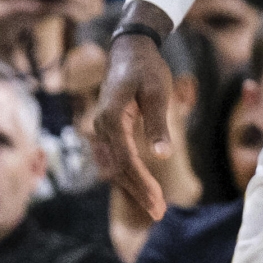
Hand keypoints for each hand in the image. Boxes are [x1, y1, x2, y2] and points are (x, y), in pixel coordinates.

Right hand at [90, 14, 177, 221]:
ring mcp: (101, 129)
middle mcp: (101, 126)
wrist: (130, 50)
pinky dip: (128, 175)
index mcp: (111, 118)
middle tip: (159, 212)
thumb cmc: (147, 69)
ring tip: (154, 205)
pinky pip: (115, 158)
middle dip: (138, 191)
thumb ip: (159, 125)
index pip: (126, 160)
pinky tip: (142, 187)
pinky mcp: (107, 130)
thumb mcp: (158, 94)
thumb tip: (161, 155)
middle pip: (118, 168)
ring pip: (114, 166)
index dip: (142, 184)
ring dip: (133, 186)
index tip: (159, 202)